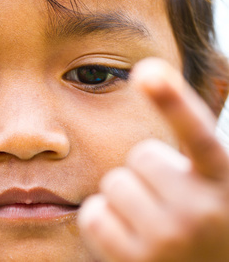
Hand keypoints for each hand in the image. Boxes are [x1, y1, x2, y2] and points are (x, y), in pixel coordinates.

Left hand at [79, 58, 228, 261]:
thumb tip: (150, 71)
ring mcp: (168, 239)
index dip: (174, 101)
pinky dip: (104, 223)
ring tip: (149, 222)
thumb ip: (193, 143)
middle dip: (146, 174)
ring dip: (125, 199)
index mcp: (226, 183)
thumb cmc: (201, 223)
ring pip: (113, 184)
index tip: (148, 70)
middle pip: (140, 157)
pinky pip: (94, 215)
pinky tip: (129, 239)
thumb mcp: (213, 184)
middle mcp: (202, 211)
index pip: (198, 135)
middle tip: (166, 202)